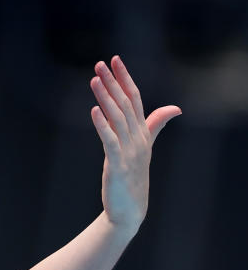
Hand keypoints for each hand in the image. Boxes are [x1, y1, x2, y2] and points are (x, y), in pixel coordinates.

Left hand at [89, 55, 180, 234]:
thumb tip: (176, 108)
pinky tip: (93, 110)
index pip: (136, 99)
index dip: (126, 78)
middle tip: (101, 62)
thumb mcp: (145, 147)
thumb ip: (155, 125)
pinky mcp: (117, 164)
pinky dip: (102, 125)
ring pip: (117, 119)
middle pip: (126, 104)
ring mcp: (129, 151)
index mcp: (142, 133)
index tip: (115, 59)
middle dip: (114, 82)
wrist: (130, 209)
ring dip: (106, 97)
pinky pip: (109, 141)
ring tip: (95, 79)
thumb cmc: (134, 176)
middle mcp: (137, 139)